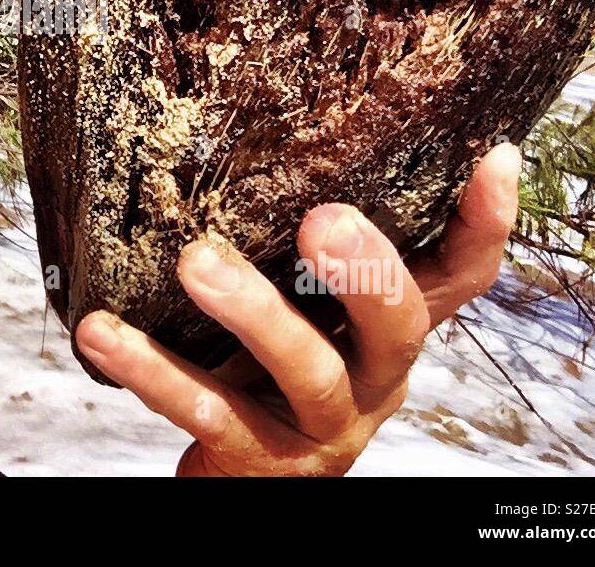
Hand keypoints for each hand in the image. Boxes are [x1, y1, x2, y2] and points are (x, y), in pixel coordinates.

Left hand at [74, 142, 520, 475]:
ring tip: (195, 263)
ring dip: (254, 313)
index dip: (484, 224)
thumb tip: (276, 118)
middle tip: (323, 220)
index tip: (492, 155)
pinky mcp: (259, 460)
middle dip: (366, 270)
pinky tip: (102, 333)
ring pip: (308, 370)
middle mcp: (372, 378)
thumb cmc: (270, 369)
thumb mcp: (306, 308)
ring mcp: (322, 425)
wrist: (243, 476)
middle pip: (399, 325)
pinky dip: (152, 370)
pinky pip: (207, 411)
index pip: (458, 278)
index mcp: (388, 331)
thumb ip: (303, 248)